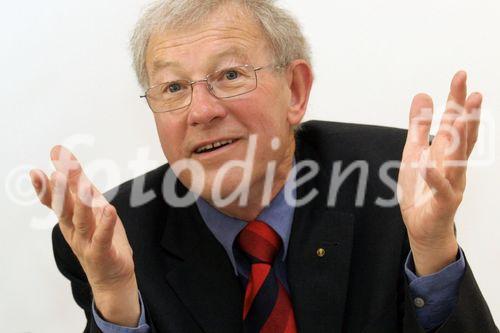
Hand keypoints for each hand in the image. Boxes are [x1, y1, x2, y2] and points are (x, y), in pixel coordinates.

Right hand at [30, 145, 139, 325]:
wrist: (113, 277)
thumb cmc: (102, 241)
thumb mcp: (91, 211)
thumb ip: (80, 189)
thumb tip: (67, 164)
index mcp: (69, 219)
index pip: (55, 199)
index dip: (50, 182)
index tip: (49, 160)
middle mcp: (73, 230)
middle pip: (65, 208)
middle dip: (60, 190)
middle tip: (56, 171)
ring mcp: (86, 243)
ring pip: (82, 221)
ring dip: (82, 203)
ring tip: (83, 185)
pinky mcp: (102, 253)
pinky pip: (103, 238)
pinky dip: (106, 224)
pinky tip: (109, 209)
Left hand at [397, 71, 481, 275]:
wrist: (423, 226)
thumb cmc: (421, 189)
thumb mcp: (414, 151)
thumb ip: (418, 125)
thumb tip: (422, 94)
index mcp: (446, 150)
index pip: (454, 120)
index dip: (456, 99)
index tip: (460, 75)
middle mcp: (453, 164)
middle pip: (462, 137)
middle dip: (467, 115)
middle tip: (472, 92)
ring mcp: (451, 183)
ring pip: (458, 161)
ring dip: (460, 141)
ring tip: (461, 120)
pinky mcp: (443, 202)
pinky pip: (439, 189)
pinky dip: (433, 177)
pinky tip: (426, 164)